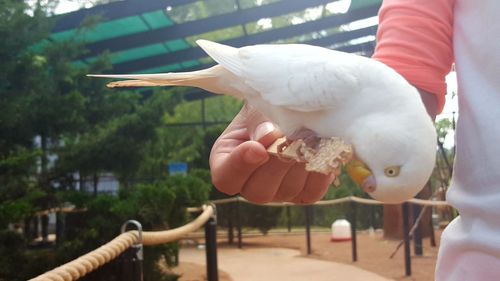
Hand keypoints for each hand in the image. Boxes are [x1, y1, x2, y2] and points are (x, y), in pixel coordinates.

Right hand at [209, 103, 334, 203]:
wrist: (290, 110)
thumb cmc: (263, 109)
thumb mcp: (255, 109)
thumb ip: (257, 122)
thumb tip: (267, 135)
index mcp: (226, 163)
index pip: (225, 178)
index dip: (240, 166)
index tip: (257, 147)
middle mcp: (250, 185)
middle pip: (257, 191)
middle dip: (276, 163)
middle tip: (289, 137)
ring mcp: (278, 193)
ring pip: (288, 190)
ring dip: (300, 162)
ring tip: (309, 135)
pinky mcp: (303, 193)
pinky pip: (312, 190)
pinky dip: (319, 170)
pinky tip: (323, 149)